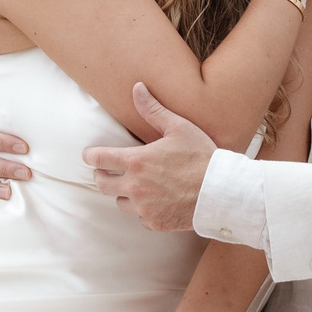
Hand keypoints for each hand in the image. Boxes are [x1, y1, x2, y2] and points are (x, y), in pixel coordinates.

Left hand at [85, 83, 214, 232]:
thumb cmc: (201, 156)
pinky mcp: (155, 223)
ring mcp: (144, 208)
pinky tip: (155, 202)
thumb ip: (153, 110)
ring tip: (135, 186)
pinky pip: (140, 217)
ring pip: (120, 202)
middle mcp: (135, 187)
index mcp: (136, 161)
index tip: (90, 155)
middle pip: (101, 184)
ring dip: (123, 194)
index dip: (90, 156)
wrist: (221, 191)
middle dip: (101, 176)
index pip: (98, 159)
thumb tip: (137, 87)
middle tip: (108, 171)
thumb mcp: (178, 128)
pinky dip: (144, 210)